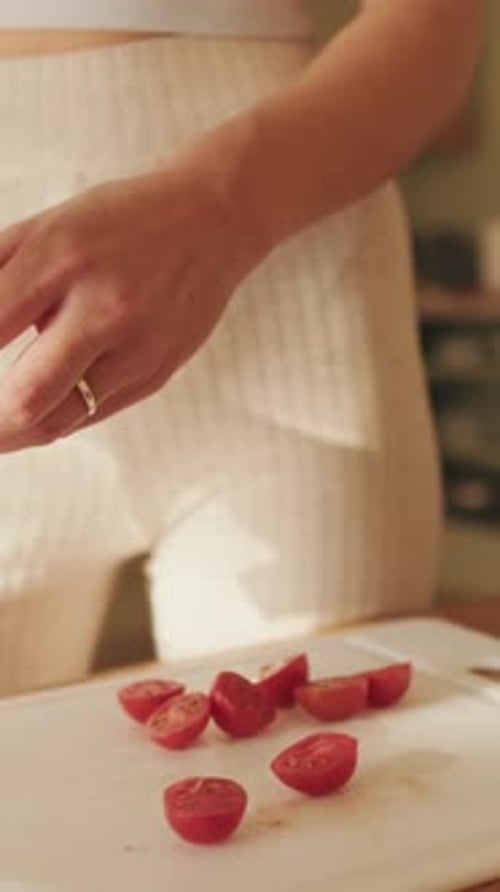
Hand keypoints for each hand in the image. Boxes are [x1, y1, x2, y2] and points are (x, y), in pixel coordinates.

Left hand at [0, 137, 264, 450]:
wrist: (212, 222)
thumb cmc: (119, 221)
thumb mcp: (47, 226)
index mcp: (60, 258)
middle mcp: (102, 307)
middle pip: (27, 397)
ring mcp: (136, 347)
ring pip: (59, 420)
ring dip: (13, 435)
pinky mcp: (156, 373)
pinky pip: (92, 414)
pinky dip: (54, 420)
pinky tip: (35, 414)